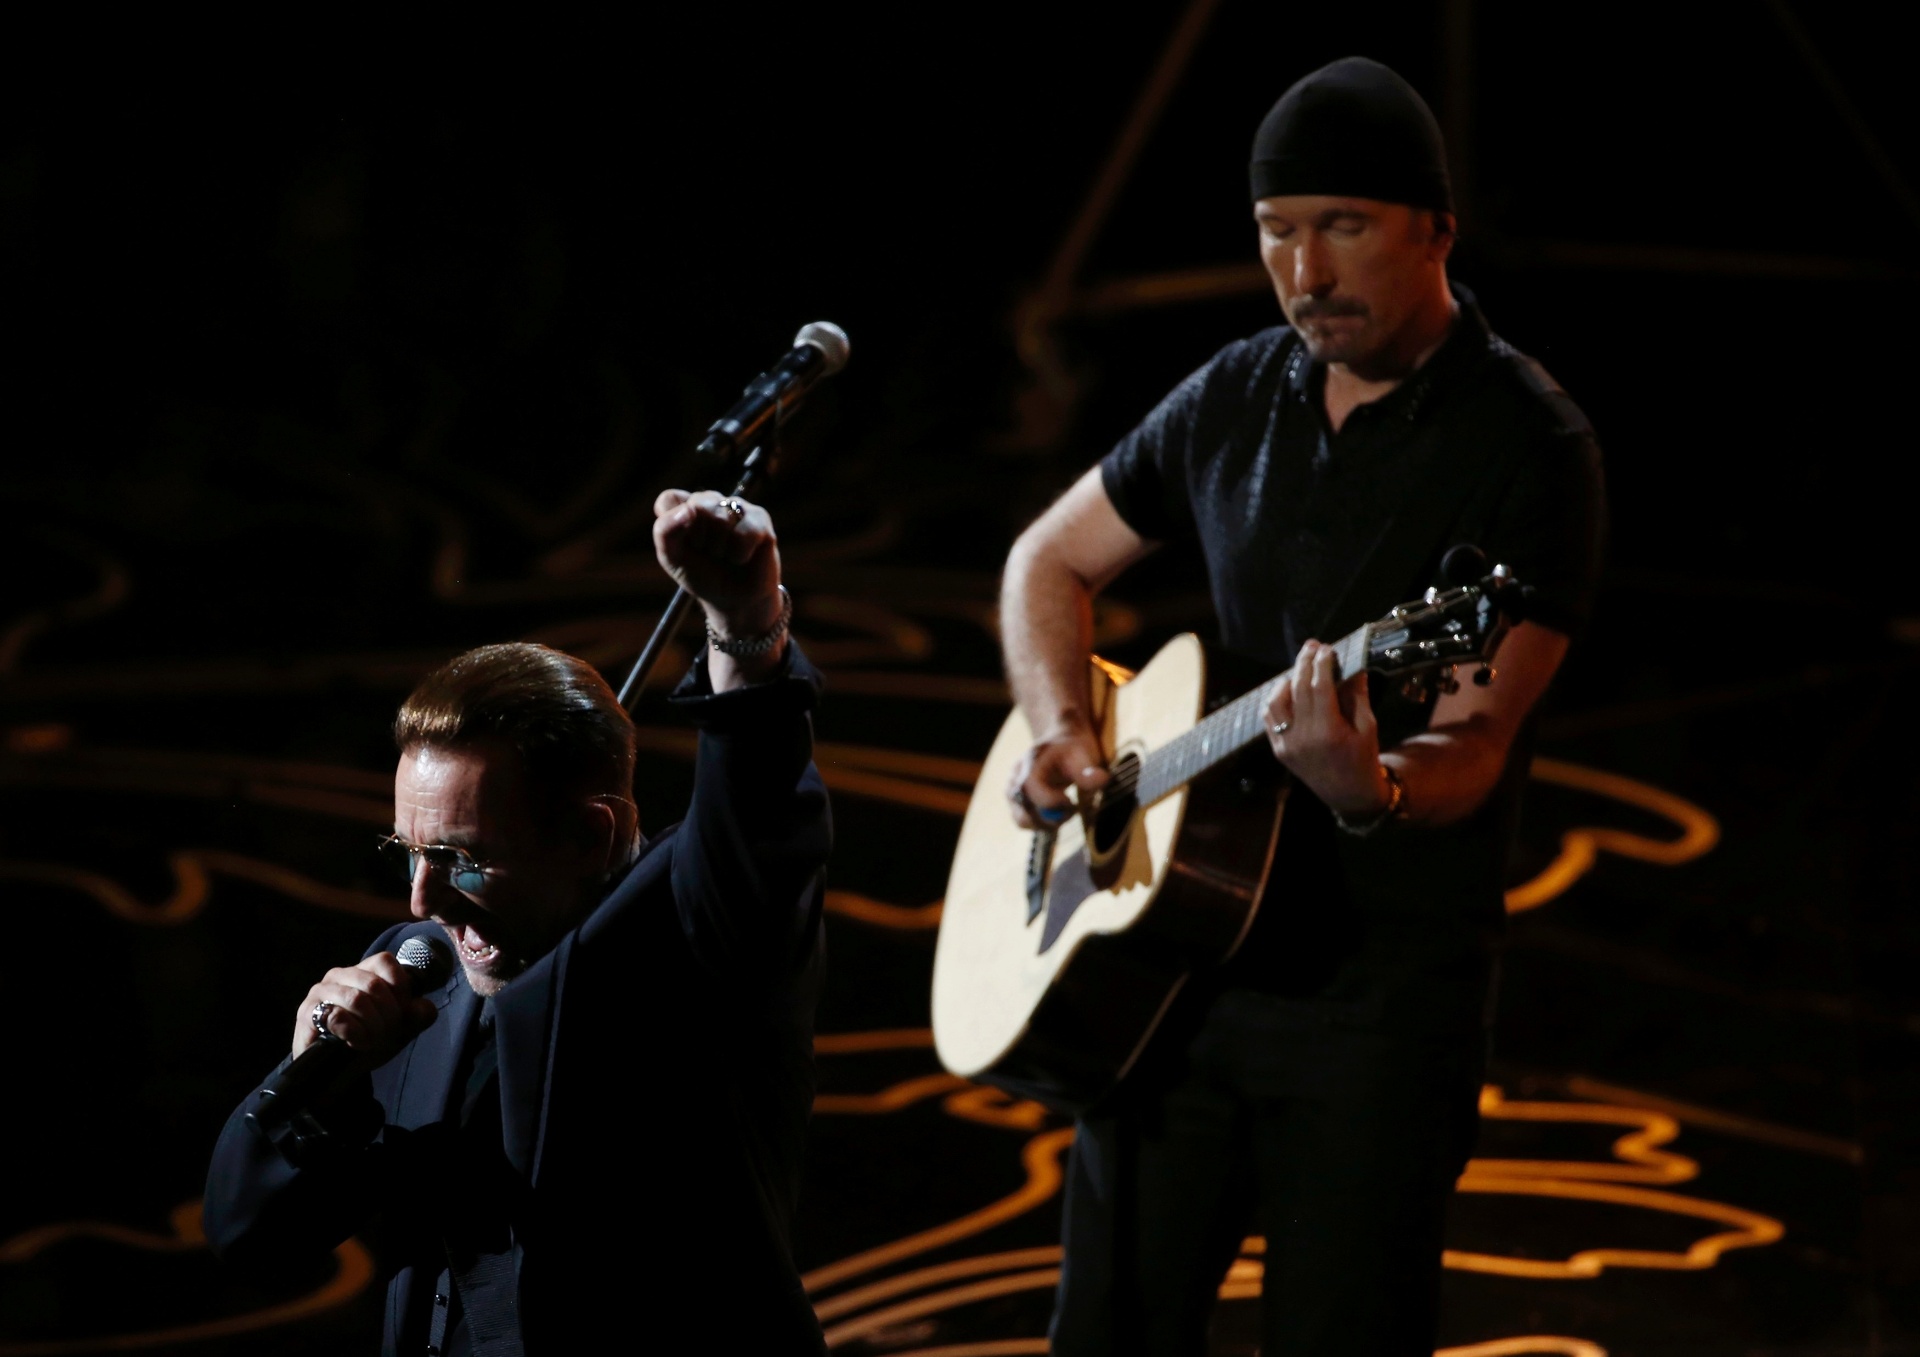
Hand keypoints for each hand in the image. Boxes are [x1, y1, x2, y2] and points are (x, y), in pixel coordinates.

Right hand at [291, 952, 437, 1066]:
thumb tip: (420, 1007)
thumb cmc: (368, 1040)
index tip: (401, 1013)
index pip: (385, 962)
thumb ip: (419, 1015)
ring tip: (372, 1041)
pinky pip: (337, 1017)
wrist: (335, 1072)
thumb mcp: (401, 1027)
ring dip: (372, 1026)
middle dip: (389, 1015)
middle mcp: (340, 975)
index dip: (400, 990)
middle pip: (375, 985)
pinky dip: (355, 1034)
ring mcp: (321, 992)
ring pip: (357, 999)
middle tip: (387, 1034)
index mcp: (364, 970)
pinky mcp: (308, 1012)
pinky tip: (356, 1044)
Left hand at [653, 490, 782, 639]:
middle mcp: (711, 501)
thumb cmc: (702, 575)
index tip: (683, 545)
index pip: (669, 500)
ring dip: (720, 549)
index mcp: (685, 507)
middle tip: (709, 553)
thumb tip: (688, 510)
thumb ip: (665, 531)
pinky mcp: (759, 518)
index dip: (673, 525)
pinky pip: (743, 533)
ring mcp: (737, 507)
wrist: (734, 601)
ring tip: (725, 556)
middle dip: (700, 540)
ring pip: (721, 519)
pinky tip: (742, 558)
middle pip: (696, 506)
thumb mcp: (672, 558)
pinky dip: (739, 555)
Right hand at [1007, 724, 1108, 829]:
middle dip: (1051, 817)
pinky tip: (1057, 810)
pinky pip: (1024, 822)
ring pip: (1022, 820)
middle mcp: (1015, 778)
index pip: (1030, 788)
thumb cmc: (1072, 749)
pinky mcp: (1015, 803)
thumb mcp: (1084, 754)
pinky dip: (1043, 822)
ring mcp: (1011, 792)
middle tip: (1072, 807)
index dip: (1051, 802)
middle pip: (1022, 810)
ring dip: (1047, 822)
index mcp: (1031, 762)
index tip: (1071, 801)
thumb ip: (1090, 770)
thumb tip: (1102, 780)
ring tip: (1066, 807)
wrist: (1059, 744)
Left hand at [1265, 639, 1389, 817]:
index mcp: (1329, 732)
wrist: (1348, 795)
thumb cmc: (1363, 759)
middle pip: (1298, 689)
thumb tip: (1352, 665)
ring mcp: (1287, 745)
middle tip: (1312, 646)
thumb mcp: (1368, 727)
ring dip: (1287, 680)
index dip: (1322, 663)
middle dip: (1305, 663)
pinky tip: (1287, 689)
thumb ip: (1357, 695)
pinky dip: (1275, 699)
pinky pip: (1270, 718)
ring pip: (1276, 701)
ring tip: (1300, 668)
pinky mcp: (1279, 750)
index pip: (1320, 686)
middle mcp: (1303, 737)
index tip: (1327, 648)